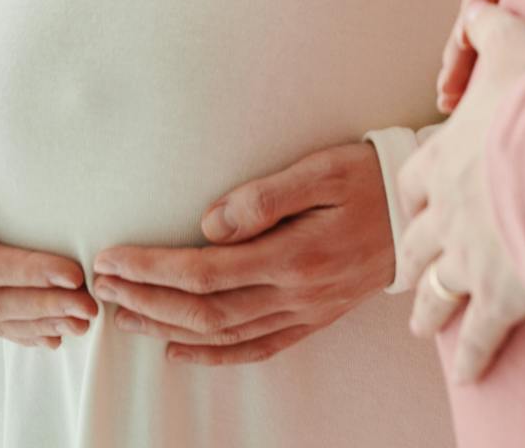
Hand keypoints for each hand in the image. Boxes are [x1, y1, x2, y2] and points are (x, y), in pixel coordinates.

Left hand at [91, 140, 395, 365]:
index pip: (204, 271)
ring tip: (124, 315)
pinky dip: (213, 355)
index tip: (113, 259)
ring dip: (166, 328)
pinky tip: (180, 350)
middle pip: (204, 310)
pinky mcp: (312, 319)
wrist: (422, 217)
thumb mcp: (323, 170)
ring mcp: (303, 312)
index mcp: (293, 255)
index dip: (153, 269)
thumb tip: (209, 223)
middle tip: (102, 288)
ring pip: (222, 334)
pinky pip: (255, 348)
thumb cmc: (370, 180)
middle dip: (146, 300)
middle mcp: (294, 293)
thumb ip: (265, 197)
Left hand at [397, 1, 524, 385]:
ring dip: (428, 309)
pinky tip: (467, 375)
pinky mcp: (505, 294)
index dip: (413, 195)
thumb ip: (490, 28)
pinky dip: (472, 356)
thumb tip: (478, 8)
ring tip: (421, 327)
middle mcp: (449, 212)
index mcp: (444, 159)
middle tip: (406, 270)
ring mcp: (473, 257)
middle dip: (412, 256)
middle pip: (416, 241)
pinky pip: (481, 335)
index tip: (412, 205)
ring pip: (438, 290)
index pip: (412, 183)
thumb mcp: (514, 45)